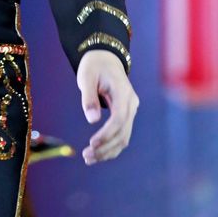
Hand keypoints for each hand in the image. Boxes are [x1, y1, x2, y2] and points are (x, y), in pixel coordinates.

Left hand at [77, 49, 138, 165]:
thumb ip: (89, 98)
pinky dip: (111, 146)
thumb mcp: (86, 76)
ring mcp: (131, 110)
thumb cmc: (94, 66)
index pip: (119, 118)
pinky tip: (98, 153)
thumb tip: (92, 120)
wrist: (105, 58)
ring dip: (108, 151)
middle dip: (106, 147)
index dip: (107, 133)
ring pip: (124, 137)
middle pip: (123, 132)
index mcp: (124, 92)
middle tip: (87, 156)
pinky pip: (121, 134)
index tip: (92, 143)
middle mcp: (132, 104)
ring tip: (89, 158)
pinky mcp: (126, 115)